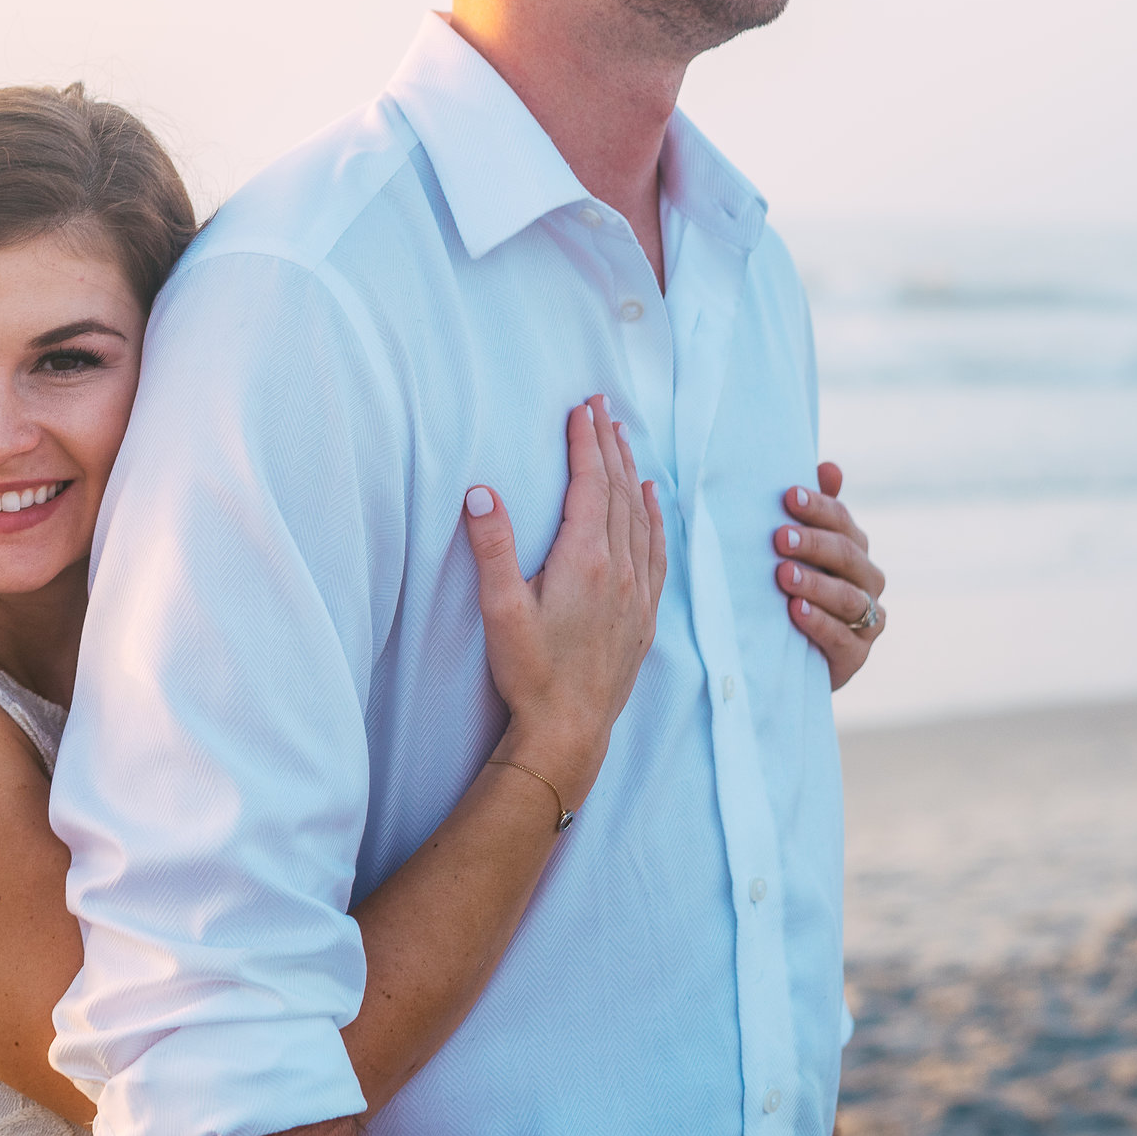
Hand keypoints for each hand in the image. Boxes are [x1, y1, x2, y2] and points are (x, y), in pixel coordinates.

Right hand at [462, 395, 667, 804]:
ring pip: (640, 515)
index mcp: (585, 560)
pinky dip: (654, 516)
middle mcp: (619, 569)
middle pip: (618, 491)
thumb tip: (480, 491)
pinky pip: (656, 549)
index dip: (585, 443)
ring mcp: (637, 592)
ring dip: (631, 472)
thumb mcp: (499, 609)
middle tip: (601, 405)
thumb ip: (492, 548)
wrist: (570, 730)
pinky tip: (651, 500)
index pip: (589, 485)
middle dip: (608, 444)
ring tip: (624, 438)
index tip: (580, 408)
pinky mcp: (644, 614)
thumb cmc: (530, 671)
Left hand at [773, 462, 886, 688]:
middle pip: (847, 555)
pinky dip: (819, 623)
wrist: (783, 656)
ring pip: (848, 597)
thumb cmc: (788, 591)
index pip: (842, 522)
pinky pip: (842, 638)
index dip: (818, 507)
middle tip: (778, 537)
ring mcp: (866, 620)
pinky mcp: (855, 656)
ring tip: (784, 575)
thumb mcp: (792, 553)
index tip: (788, 496)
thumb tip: (829, 466)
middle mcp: (867, 582)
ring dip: (816, 584)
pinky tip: (796, 611)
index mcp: (853, 550)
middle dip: (813, 543)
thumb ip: (810, 513)